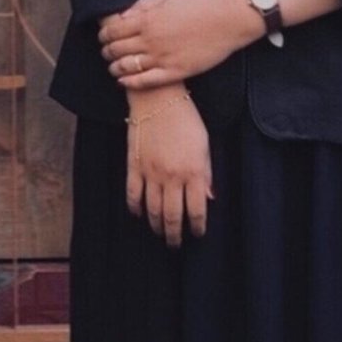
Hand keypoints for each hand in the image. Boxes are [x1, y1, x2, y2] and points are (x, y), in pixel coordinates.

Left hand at [99, 0, 256, 89]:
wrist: (227, 20)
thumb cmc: (199, 4)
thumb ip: (142, 5)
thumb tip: (122, 15)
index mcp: (147, 19)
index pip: (113, 30)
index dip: (103, 35)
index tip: (102, 37)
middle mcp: (150, 40)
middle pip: (116, 49)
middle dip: (106, 51)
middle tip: (105, 52)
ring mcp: (162, 58)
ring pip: (127, 67)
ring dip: (115, 68)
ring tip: (113, 68)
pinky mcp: (175, 72)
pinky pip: (146, 81)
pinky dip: (130, 82)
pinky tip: (124, 81)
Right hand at [126, 89, 212, 245]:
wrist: (157, 98)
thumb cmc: (185, 118)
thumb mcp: (204, 144)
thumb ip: (206, 173)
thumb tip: (209, 198)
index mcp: (193, 172)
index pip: (196, 210)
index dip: (197, 227)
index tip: (198, 234)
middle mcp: (172, 177)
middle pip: (172, 217)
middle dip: (175, 235)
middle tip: (175, 244)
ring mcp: (151, 172)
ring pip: (152, 210)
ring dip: (156, 226)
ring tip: (160, 233)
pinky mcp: (134, 165)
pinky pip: (132, 194)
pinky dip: (134, 208)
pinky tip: (138, 214)